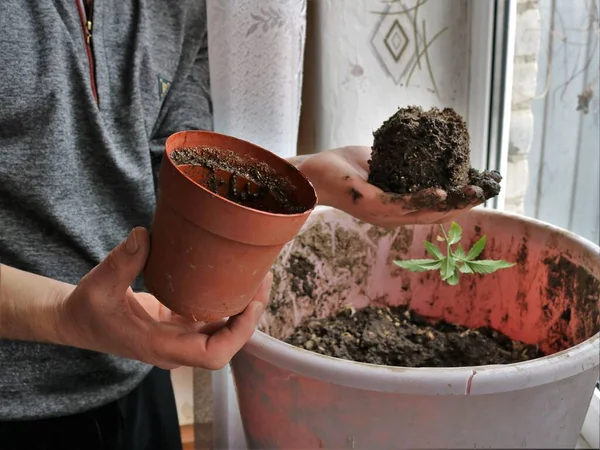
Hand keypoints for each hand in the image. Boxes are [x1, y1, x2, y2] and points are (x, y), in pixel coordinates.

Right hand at [58, 227, 270, 369]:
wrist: (78, 320)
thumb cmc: (87, 308)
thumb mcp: (99, 285)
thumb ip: (122, 262)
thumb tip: (143, 234)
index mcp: (161, 346)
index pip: (212, 355)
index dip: (238, 334)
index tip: (251, 304)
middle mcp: (176, 346)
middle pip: (226, 342)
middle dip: (249, 316)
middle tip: (262, 279)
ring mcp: (179, 337)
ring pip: (222, 330)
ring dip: (242, 307)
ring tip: (257, 275)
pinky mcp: (178, 324)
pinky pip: (211, 318)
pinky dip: (226, 301)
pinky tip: (235, 278)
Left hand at [294, 146, 498, 227]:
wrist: (311, 172)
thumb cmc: (342, 166)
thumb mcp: (381, 162)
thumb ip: (403, 161)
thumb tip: (427, 146)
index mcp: (396, 207)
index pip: (433, 208)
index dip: (457, 201)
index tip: (479, 190)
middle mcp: (392, 215)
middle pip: (434, 215)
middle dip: (462, 205)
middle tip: (485, 192)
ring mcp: (381, 213)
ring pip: (423, 213)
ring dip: (450, 204)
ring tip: (473, 193)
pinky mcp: (369, 205)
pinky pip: (400, 204)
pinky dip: (422, 199)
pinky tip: (440, 191)